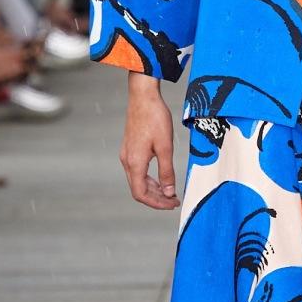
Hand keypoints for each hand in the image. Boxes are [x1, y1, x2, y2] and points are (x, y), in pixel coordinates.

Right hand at [120, 74, 178, 208]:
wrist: (143, 97)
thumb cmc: (155, 118)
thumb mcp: (165, 147)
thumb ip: (166, 172)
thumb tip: (169, 193)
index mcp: (134, 163)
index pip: (141, 194)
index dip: (157, 203)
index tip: (172, 204)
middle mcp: (127, 161)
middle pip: (138, 189)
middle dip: (157, 198)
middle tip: (174, 200)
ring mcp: (127, 154)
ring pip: (138, 180)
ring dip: (153, 188)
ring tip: (170, 191)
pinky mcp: (130, 148)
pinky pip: (138, 170)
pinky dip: (149, 178)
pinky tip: (161, 177)